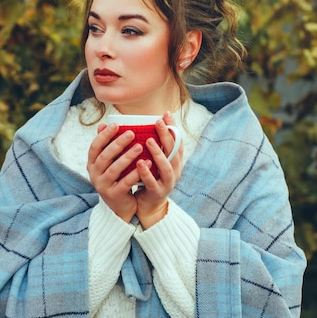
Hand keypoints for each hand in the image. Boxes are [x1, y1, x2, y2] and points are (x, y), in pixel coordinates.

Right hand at [87, 122, 142, 221]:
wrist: (120, 206)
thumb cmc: (117, 178)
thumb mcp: (110, 162)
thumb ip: (108, 145)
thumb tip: (104, 124)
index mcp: (92, 164)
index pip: (95, 147)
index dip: (104, 135)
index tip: (116, 125)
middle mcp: (94, 174)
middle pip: (104, 157)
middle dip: (117, 144)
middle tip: (131, 133)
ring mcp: (102, 186)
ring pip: (114, 169)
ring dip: (127, 157)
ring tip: (140, 147)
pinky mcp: (113, 195)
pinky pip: (125, 183)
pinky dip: (135, 173)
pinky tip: (147, 163)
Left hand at [135, 112, 182, 228]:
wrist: (148, 203)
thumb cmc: (149, 177)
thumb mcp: (153, 159)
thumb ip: (151, 144)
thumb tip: (142, 123)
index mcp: (174, 161)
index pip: (177, 141)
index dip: (173, 128)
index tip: (166, 113)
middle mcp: (175, 170)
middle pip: (174, 151)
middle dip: (167, 136)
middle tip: (158, 122)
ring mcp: (168, 182)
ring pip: (166, 167)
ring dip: (158, 153)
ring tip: (149, 141)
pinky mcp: (158, 193)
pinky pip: (153, 182)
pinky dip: (146, 172)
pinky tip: (139, 163)